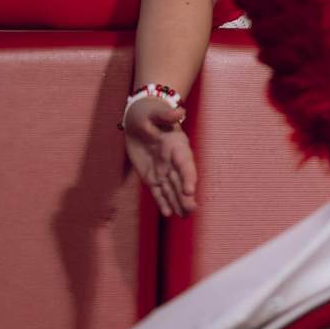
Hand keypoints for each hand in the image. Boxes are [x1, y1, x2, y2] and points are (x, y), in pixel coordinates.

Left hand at [123, 95, 198, 216]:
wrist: (139, 119)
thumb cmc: (148, 113)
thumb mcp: (155, 112)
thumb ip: (166, 115)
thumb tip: (178, 112)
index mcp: (177, 145)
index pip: (185, 163)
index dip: (188, 177)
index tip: (190, 190)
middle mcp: (173, 160)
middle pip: (181, 180)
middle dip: (186, 195)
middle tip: (191, 210)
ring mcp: (163, 169)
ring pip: (172, 189)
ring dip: (178, 202)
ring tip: (186, 216)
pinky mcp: (151, 175)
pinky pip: (158, 191)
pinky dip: (163, 202)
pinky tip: (169, 213)